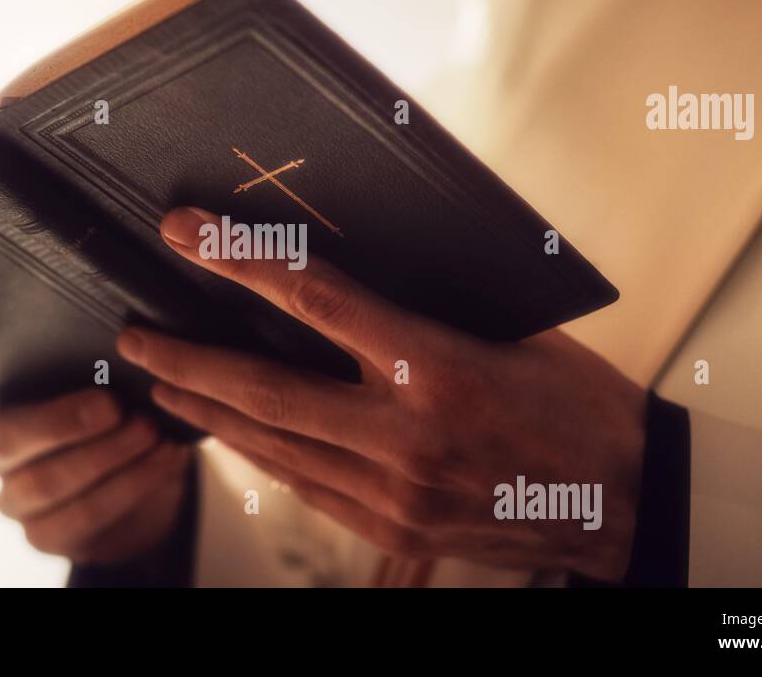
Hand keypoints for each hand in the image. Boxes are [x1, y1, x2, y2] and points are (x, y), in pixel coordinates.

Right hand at [0, 374, 191, 564]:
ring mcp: (16, 497)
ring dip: (107, 454)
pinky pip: (84, 514)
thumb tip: (123, 340)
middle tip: (112, 405)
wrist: (145, 481)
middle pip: (5, 439)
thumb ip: (88, 364)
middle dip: (61, 422)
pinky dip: (130, 484)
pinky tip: (161, 460)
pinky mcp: (45, 534)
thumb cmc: (115, 417)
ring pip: (47, 481)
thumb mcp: (104, 383)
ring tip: (148, 431)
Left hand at [118, 206, 647, 581]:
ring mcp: (395, 494)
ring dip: (208, 412)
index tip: (188, 232)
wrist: (627, 501)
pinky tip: (229, 433)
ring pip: (273, 446)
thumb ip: (422, 310)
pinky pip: (304, 486)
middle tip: (134, 335)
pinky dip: (258, 454)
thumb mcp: (510, 331)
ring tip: (161, 382)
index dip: (241, 261)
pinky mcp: (393, 530)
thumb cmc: (578, 403)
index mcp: (440, 370)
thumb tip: (342, 274)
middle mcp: (407, 438)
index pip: (317, 302)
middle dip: (187, 359)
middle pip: (265, 391)